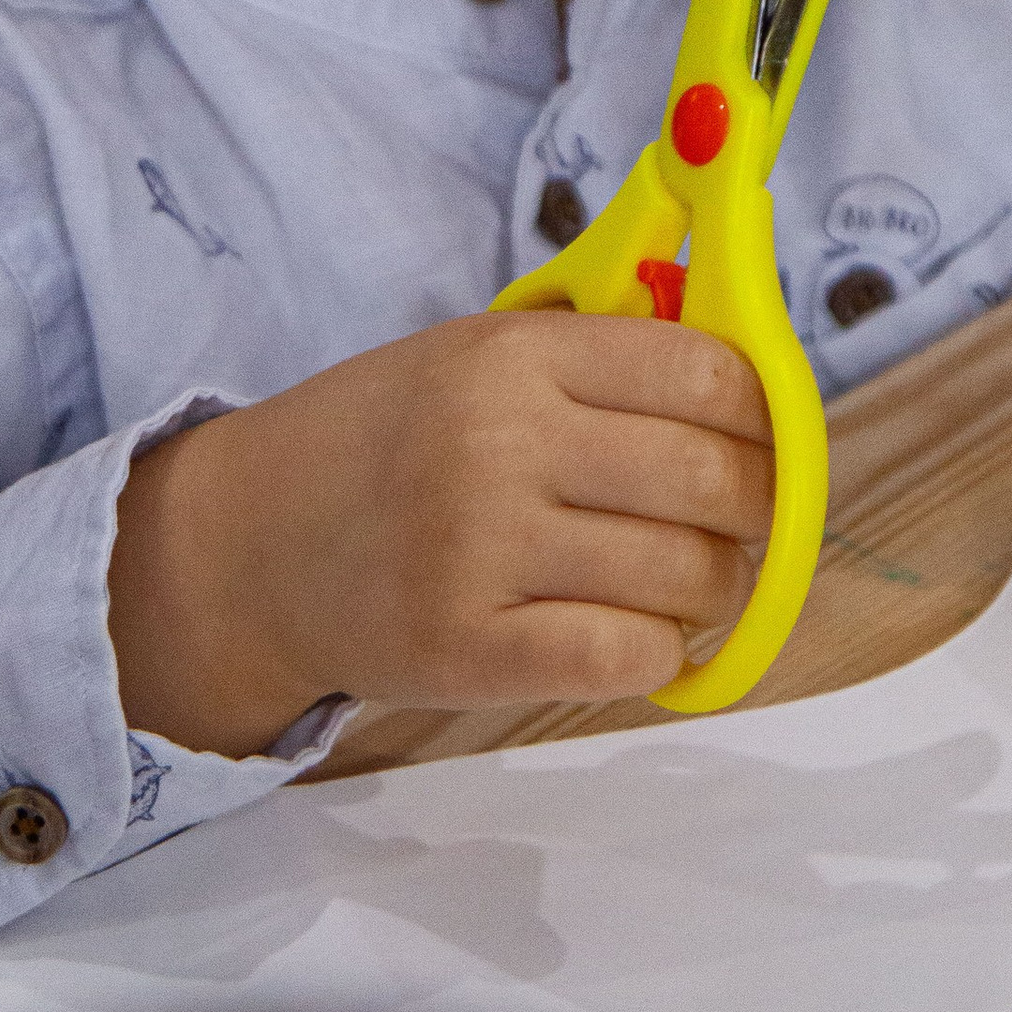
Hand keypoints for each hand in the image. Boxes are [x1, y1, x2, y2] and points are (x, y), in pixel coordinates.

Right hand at [104, 311, 774, 754]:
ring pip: (686, 575)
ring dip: (713, 587)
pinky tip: (635, 635)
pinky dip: (659, 654)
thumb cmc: (384, 442)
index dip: (763, 412)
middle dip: (755, 509)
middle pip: (711, 478)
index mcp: (512, 353)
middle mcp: (498, 442)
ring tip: (684, 581)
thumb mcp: (474, 354)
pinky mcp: (466, 650)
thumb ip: (597, 354)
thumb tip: (746, 369)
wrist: (248, 545)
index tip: (763, 438)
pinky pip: (627, 658)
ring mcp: (479, 550)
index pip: (706, 371)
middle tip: (737, 522)